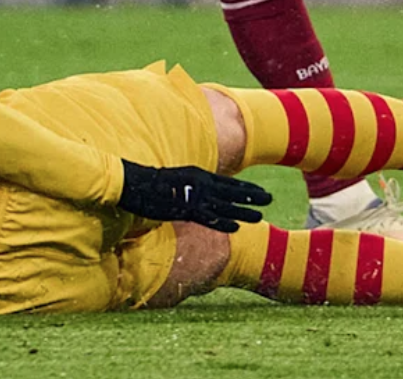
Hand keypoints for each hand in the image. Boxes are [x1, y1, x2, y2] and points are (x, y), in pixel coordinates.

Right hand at [116, 160, 271, 232]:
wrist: (132, 182)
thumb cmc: (151, 183)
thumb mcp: (176, 182)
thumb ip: (190, 188)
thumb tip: (199, 196)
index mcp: (197, 175)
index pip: (227, 183)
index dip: (245, 188)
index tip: (260, 191)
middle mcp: (199, 184)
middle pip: (231, 191)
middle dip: (251, 195)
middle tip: (270, 198)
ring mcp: (193, 196)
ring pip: (224, 205)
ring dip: (243, 211)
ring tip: (260, 216)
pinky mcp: (184, 209)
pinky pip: (207, 217)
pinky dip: (222, 222)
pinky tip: (236, 227)